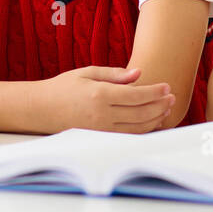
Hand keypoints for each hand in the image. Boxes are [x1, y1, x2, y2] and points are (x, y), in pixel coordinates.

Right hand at [41, 66, 172, 133]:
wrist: (40, 109)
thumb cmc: (64, 87)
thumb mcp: (88, 73)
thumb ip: (115, 74)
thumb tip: (139, 74)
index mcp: (99, 95)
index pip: (136, 96)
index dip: (155, 92)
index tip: (167, 87)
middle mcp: (101, 115)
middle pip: (141, 113)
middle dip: (160, 105)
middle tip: (172, 97)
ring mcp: (100, 130)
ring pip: (137, 128)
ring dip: (155, 119)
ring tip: (166, 109)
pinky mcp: (99, 139)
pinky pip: (127, 136)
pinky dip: (143, 130)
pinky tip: (152, 122)